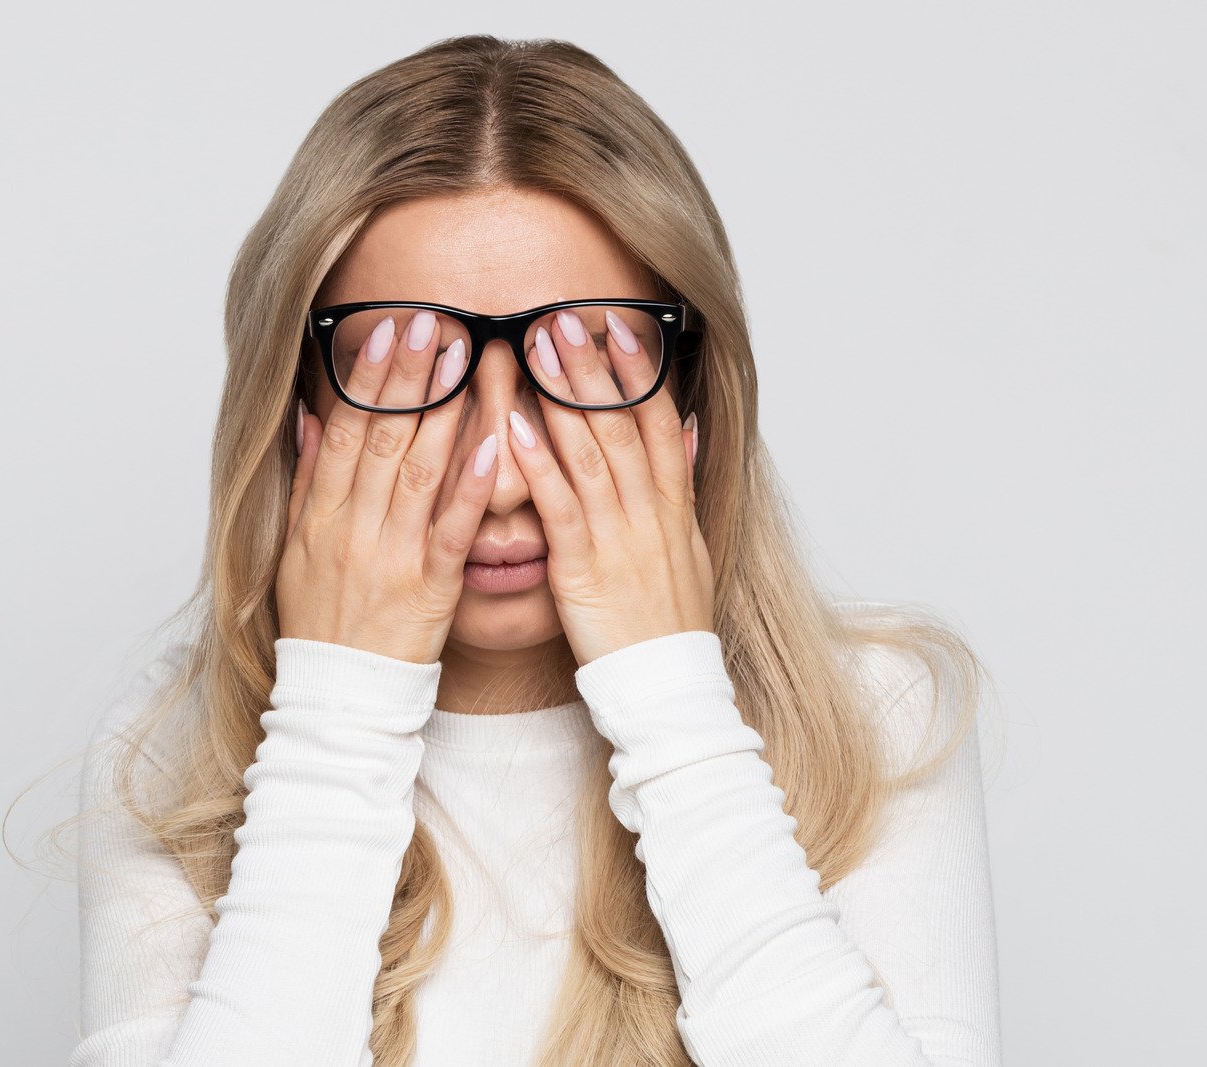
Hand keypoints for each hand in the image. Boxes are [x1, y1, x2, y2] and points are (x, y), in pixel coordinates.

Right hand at [279, 310, 498, 663]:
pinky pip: (452, 528)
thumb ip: (308, 482)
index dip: (366, 380)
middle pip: (381, 438)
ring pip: (417, 471)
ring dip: (442, 410)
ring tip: (464, 358)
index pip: (345, 432)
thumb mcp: (296, 550)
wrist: (338, 695)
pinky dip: (473, 484)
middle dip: (408, 376)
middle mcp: (351, 528)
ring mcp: (391, 555)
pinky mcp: (428, 586)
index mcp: (319, 516)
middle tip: (432, 322)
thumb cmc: (321, 621)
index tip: (387, 332)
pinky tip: (495, 441)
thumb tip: (312, 419)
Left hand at [503, 309, 713, 665]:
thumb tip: (686, 428)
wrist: (667, 683)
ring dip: (563, 396)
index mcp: (672, 503)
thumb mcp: (691, 545)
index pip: (659, 420)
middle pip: (622, 423)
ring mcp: (618, 536)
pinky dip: (539, 464)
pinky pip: (560, 506)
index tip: (622, 324)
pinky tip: (516, 427)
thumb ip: (681, 483)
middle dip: (593, 366)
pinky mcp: (584, 567)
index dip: (641, 370)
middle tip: (565, 316)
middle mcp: (650, 510)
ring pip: (591, 452)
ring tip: (537, 348)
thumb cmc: (668, 618)